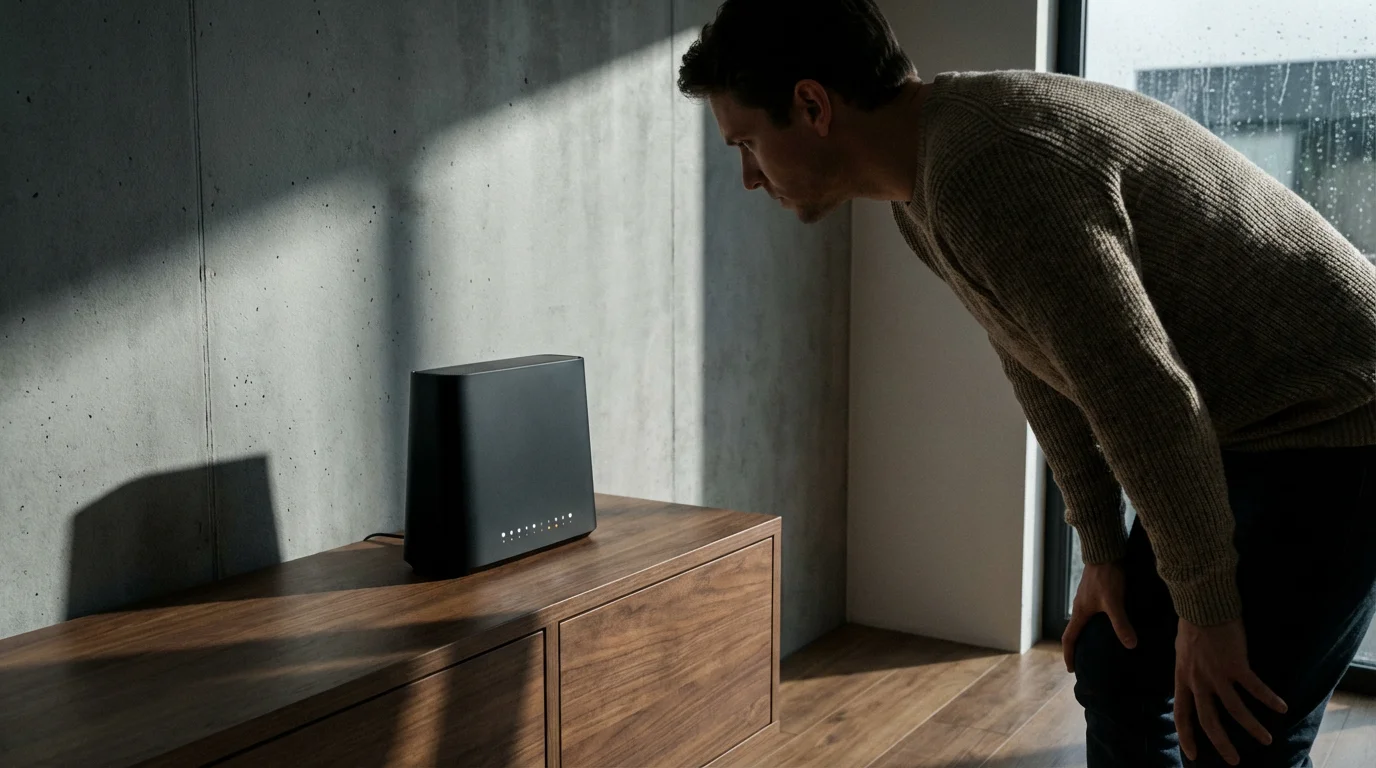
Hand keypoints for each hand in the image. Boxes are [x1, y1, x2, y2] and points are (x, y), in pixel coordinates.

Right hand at [1062, 561, 1136, 672]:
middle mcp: (1080, 606)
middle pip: (1075, 631)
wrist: (1105, 552)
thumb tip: (1130, 645)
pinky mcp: (1095, 591)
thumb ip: (1121, 624)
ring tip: (1099, 646)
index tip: (1071, 669)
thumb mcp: (1114, 602)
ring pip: (1084, 621)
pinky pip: (1093, 613)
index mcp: (1080, 612)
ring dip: (1087, 635)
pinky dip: (1096, 623)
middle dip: (1078, 648)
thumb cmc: (1107, 576)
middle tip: (1085, 661)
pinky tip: (1109, 624)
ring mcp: (1087, 598)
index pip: (1069, 638)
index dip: (1069, 654)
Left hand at [1174, 618, 1287, 764]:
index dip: (1186, 735)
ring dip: (1252, 728)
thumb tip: (1193, 683)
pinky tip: (1282, 708)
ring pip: (1234, 710)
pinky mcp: (1235, 664)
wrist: (1201, 603)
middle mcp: (1198, 680)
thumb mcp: (1182, 652)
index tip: (1192, 755)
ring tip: (1266, 740)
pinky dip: (1269, 700)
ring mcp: (1216, 673)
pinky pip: (1254, 688)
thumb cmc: (1192, 623)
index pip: (1181, 713)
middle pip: (1208, 720)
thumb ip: (1189, 671)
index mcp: (1183, 677)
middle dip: (1221, 744)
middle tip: (1234, 760)